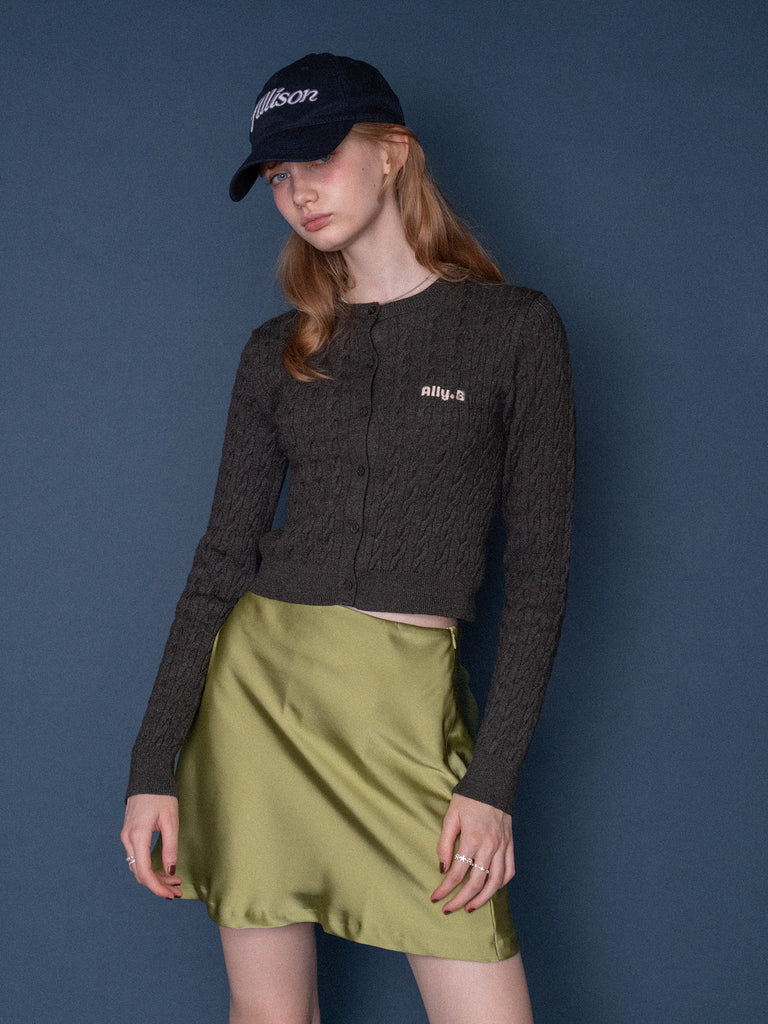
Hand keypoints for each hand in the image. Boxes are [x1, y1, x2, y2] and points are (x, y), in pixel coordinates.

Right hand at [120, 794, 181, 898]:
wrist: (148, 776)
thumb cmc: (162, 795)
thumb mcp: (171, 820)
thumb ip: (170, 847)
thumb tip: (171, 871)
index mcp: (137, 836)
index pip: (144, 872)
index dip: (157, 887)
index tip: (171, 895)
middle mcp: (128, 839)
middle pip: (140, 873)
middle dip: (158, 885)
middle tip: (177, 892)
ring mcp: (127, 837)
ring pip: (138, 867)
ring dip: (155, 877)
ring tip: (175, 882)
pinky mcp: (130, 835)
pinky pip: (138, 858)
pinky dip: (150, 867)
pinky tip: (164, 870)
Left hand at [430, 793, 514, 912]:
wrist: (493, 782)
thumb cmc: (468, 798)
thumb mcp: (450, 816)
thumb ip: (445, 843)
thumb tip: (442, 868)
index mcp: (473, 838)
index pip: (457, 873)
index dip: (445, 889)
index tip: (435, 897)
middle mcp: (490, 846)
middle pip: (476, 883)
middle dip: (460, 900)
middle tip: (448, 909)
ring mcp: (503, 846)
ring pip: (495, 882)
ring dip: (482, 899)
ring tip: (469, 907)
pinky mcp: (510, 845)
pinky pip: (509, 871)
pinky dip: (500, 884)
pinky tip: (490, 890)